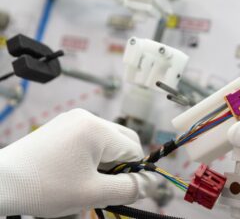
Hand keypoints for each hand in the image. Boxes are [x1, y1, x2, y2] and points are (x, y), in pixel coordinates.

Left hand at [0, 109, 155, 216]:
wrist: (0, 183)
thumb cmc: (45, 188)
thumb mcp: (93, 193)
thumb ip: (129, 188)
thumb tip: (153, 183)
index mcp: (97, 129)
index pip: (134, 150)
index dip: (134, 172)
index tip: (123, 191)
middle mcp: (87, 117)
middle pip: (123, 141)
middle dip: (122, 165)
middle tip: (106, 187)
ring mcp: (72, 119)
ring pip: (107, 141)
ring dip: (106, 162)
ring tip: (88, 182)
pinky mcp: (62, 126)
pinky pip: (90, 139)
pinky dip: (92, 156)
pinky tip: (77, 172)